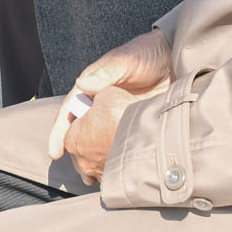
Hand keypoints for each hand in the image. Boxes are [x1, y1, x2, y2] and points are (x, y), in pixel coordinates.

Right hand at [45, 28, 173, 185]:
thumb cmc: (146, 53)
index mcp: (93, 86)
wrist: (177, 58)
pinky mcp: (135, 122)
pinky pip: (121, 140)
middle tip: (79, 173)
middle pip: (83, 129)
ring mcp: (118, 114)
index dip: (60, 131)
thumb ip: (106, 71)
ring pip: (101, 138)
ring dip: (96, 156)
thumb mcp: (126, 60)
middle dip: (77, 151)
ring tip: (94, 178)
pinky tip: (116, 168)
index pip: (70, 110)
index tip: (55, 151)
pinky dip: (116, 154)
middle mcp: (102, 102)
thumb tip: (83, 84)